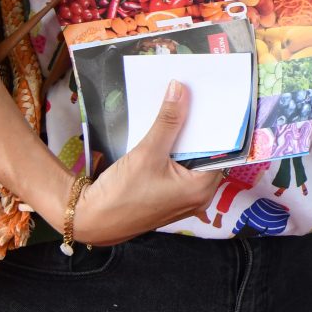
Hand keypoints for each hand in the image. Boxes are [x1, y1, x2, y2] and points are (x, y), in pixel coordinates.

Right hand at [70, 80, 226, 244]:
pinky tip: (165, 135)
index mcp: (202, 189)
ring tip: (180, 112)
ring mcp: (183, 200)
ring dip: (183, 142)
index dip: (215, 126)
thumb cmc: (121, 194)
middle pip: (206, 156)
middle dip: (198, 131)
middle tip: (195, 101)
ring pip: (191, 163)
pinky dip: (173, 155)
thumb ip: (168, 121)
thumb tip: (180, 89)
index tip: (212, 103)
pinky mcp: (169, 199)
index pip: (221, 151)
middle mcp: (199, 197)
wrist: (91, 221)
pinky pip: (178, 171)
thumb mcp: (147, 153)